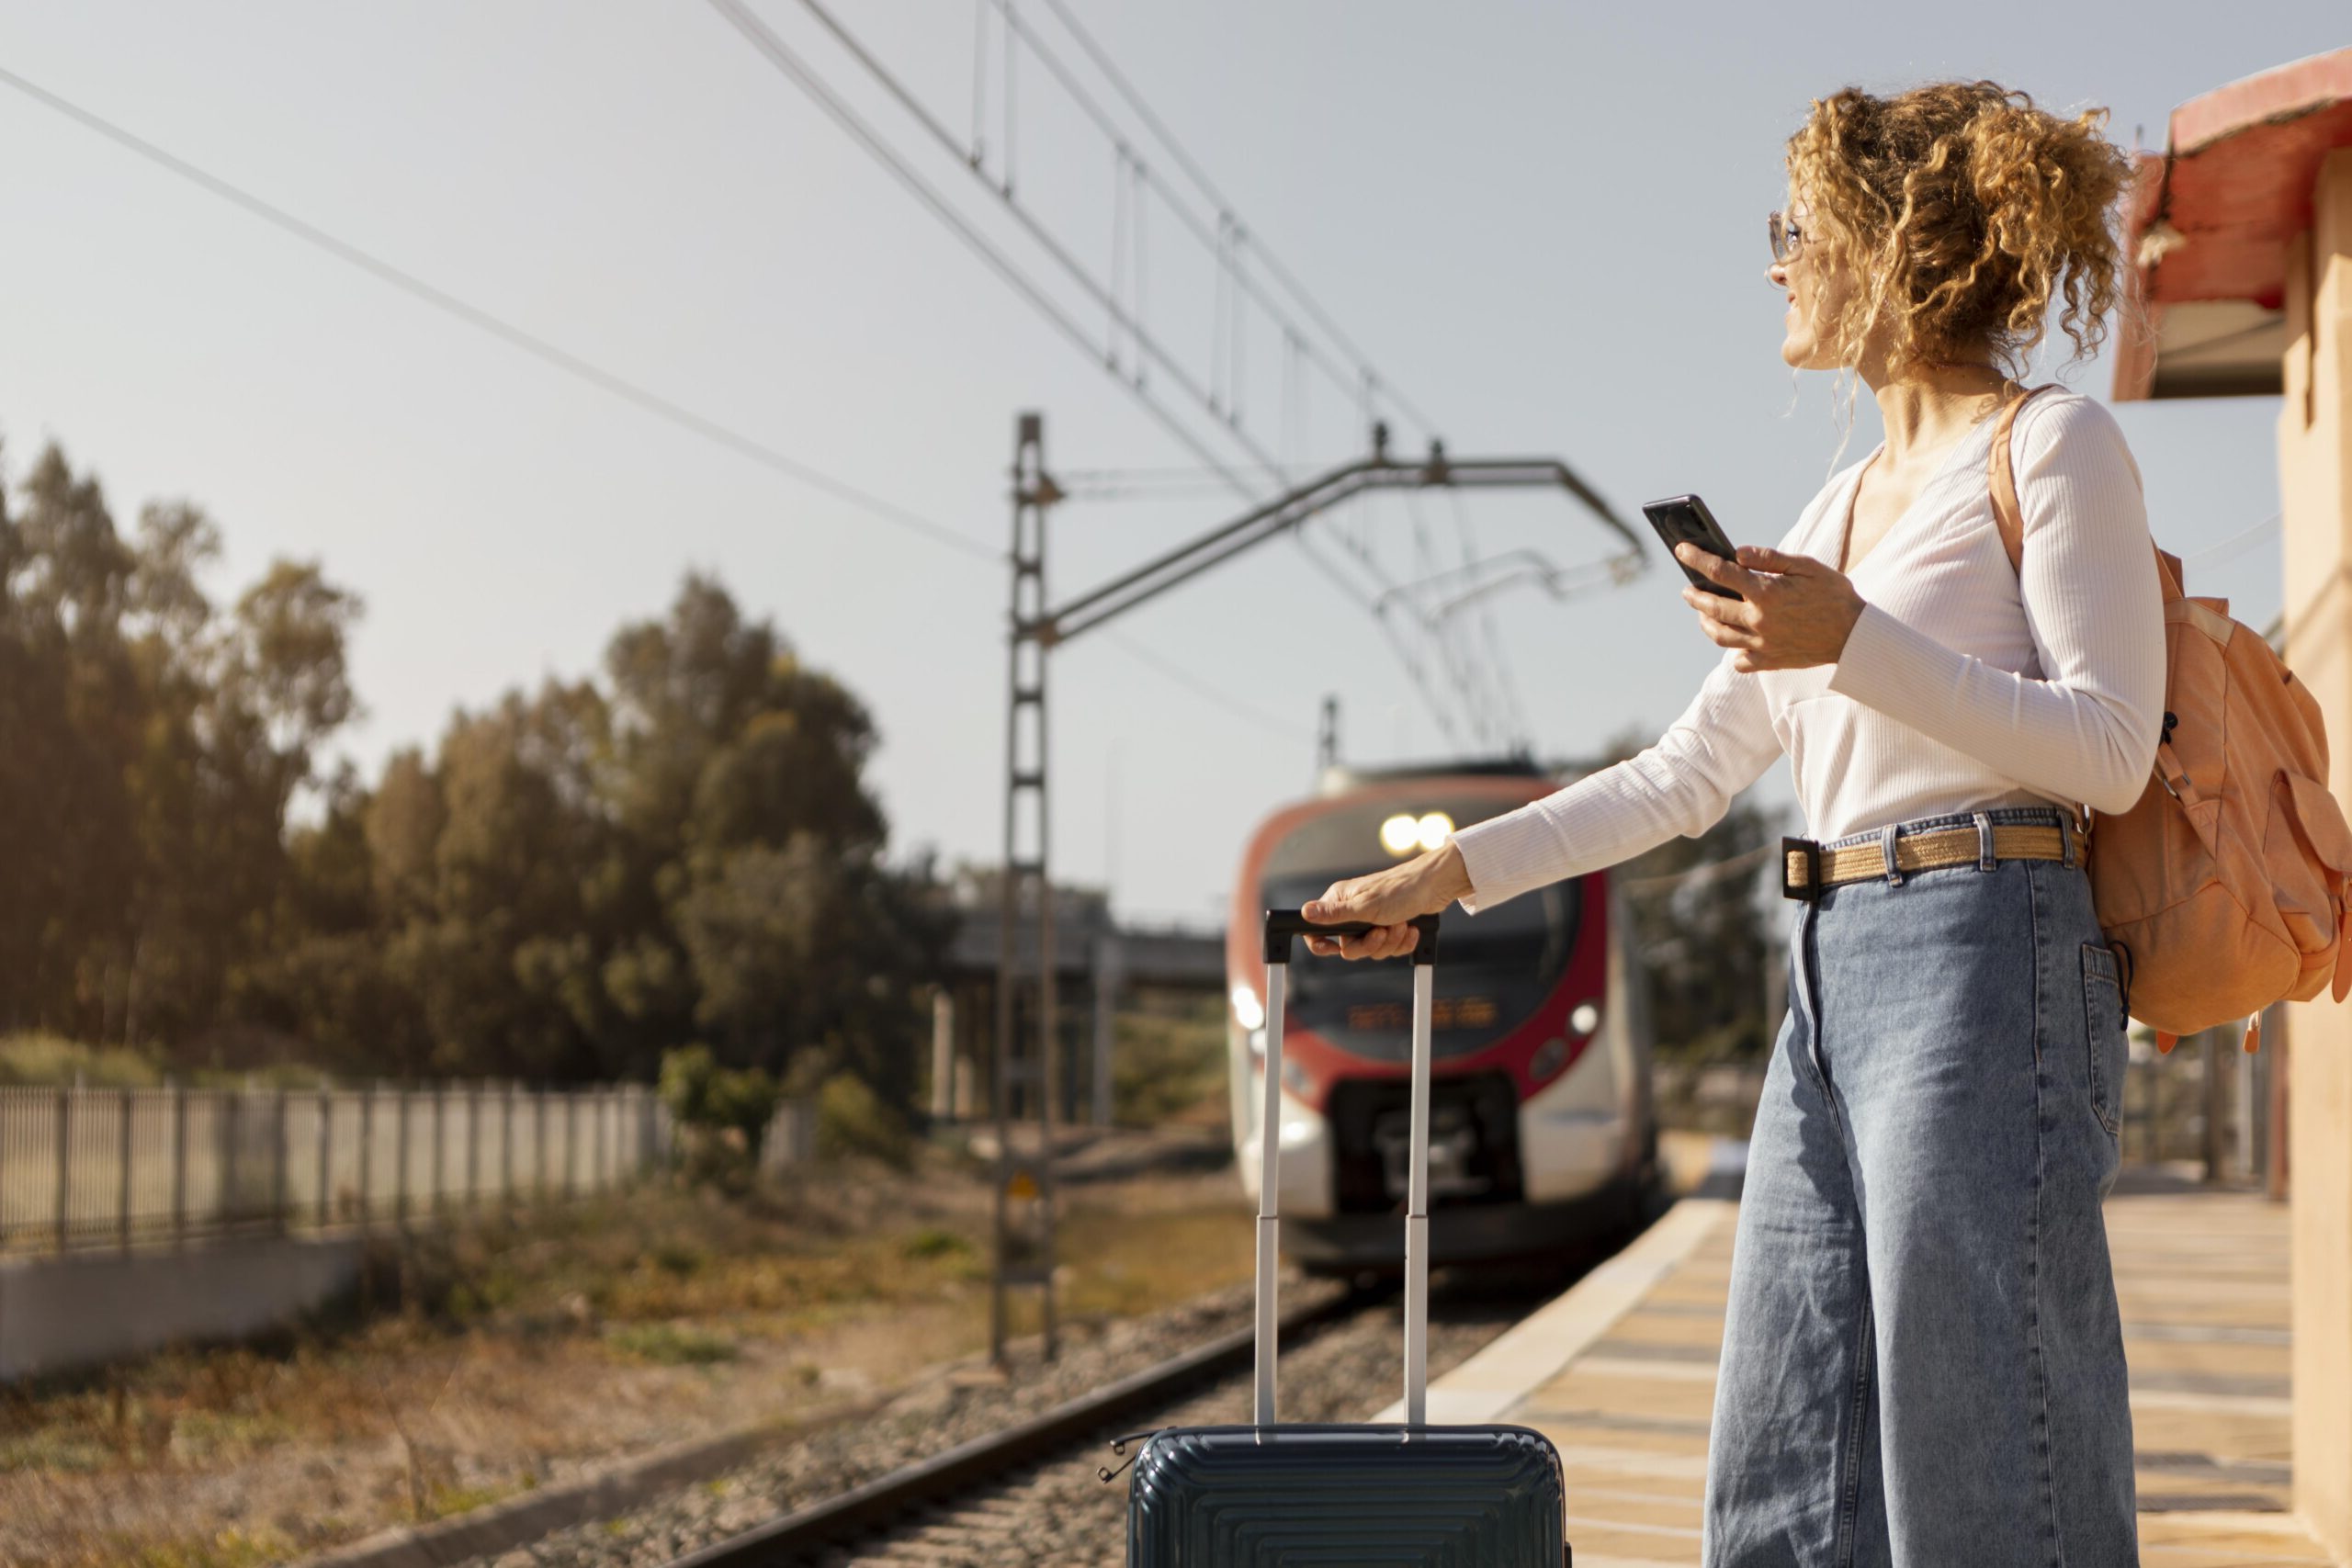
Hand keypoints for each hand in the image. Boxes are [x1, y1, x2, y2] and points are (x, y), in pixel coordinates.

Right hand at [1300, 842, 1471, 960]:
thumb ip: (1334, 914)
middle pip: (1349, 946)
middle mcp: (1353, 910)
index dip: (1322, 943)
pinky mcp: (1389, 926)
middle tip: (1382, 931)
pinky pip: (1389, 948)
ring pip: (1372, 949)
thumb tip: (1305, 912)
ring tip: (1400, 925)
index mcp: (1340, 901)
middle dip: (1370, 944)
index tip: (1334, 948)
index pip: (1317, 929)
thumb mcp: (1364, 906)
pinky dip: (1402, 942)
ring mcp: (1372, 919)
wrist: (1435, 887)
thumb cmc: (1400, 889)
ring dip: (1390, 942)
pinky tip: (1410, 929)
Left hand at [1676, 543, 1864, 672]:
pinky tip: (1734, 643)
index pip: (1720, 572)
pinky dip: (1733, 653)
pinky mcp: (1769, 661)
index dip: (1697, 559)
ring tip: (1702, 614)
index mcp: (1765, 593)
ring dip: (1706, 623)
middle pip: (1712, 608)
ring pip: (1720, 636)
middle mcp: (1758, 621)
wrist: (1855, 634)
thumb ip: (1769, 558)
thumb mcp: (1806, 566)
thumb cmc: (1834, 594)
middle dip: (1695, 595)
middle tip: (1688, 589)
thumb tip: (1737, 553)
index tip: (1681, 550)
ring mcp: (1761, 644)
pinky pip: (1741, 661)